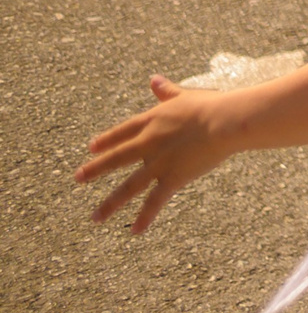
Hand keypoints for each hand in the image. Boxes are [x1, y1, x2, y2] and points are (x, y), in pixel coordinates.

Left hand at [75, 76, 234, 231]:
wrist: (224, 121)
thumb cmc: (211, 106)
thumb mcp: (185, 95)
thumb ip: (167, 91)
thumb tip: (154, 80)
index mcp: (152, 121)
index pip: (123, 131)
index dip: (107, 140)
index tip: (91, 147)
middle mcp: (148, 143)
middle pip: (117, 158)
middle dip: (96, 169)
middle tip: (78, 177)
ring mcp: (158, 163)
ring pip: (129, 187)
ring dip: (110, 204)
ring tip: (95, 218)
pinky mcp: (172, 178)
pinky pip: (155, 201)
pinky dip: (145, 217)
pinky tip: (134, 232)